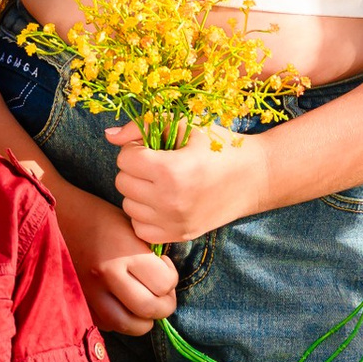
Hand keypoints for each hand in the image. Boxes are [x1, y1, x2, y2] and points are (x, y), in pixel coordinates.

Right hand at [57, 186, 178, 336]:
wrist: (56, 216)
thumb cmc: (98, 216)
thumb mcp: (131, 226)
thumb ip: (150, 255)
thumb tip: (167, 281)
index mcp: (124, 251)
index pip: (164, 284)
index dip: (171, 278)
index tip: (163, 266)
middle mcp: (106, 275)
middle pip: (148, 311)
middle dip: (163, 305)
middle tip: (162, 292)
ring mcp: (89, 292)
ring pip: (127, 326)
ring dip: (142, 319)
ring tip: (143, 303)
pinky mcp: (77, 301)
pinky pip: (107, 325)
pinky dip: (119, 320)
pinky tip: (120, 304)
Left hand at [106, 124, 264, 249]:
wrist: (255, 177)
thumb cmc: (219, 145)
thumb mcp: (185, 126)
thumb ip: (143, 127)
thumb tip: (108, 136)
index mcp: (171, 169)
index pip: (125, 158)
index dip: (137, 148)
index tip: (153, 148)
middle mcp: (170, 200)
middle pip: (122, 182)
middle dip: (135, 170)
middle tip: (157, 165)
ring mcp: (174, 222)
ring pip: (129, 205)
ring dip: (139, 192)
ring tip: (161, 183)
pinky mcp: (179, 235)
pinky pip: (140, 228)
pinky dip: (146, 215)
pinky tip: (162, 202)